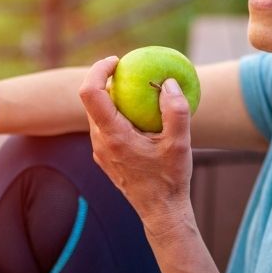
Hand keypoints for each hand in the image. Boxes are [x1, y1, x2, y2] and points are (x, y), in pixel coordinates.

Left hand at [78, 55, 193, 226]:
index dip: (98, 70)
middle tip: (130, 71)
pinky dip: (117, 114)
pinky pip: (105, 127)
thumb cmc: (170, 179)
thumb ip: (176, 111)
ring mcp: (100, 152)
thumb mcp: (180, 144)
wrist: (160, 212)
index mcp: (113, 136)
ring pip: (97, 115)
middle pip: (91, 101)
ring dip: (112, 99)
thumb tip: (168, 82)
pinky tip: (139, 116)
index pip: (91, 93)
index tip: (117, 60)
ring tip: (137, 91)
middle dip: (106, 80)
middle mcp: (100, 143)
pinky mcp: (105, 158)